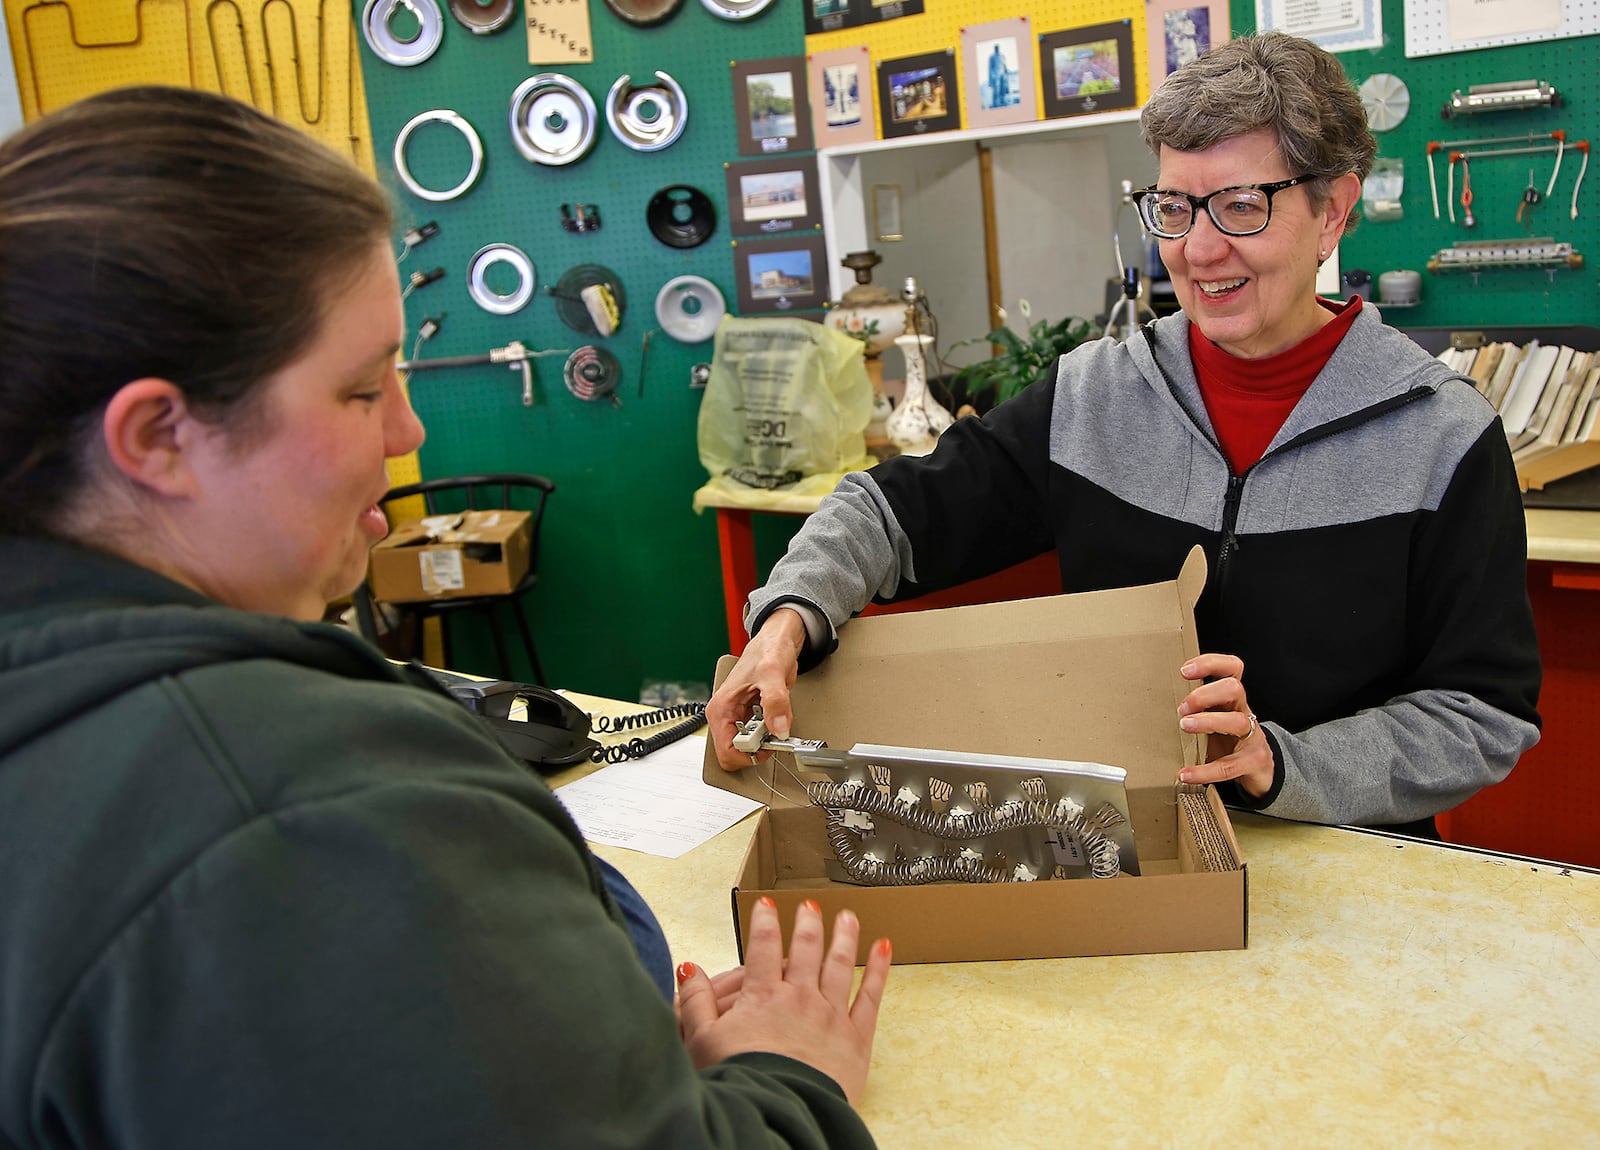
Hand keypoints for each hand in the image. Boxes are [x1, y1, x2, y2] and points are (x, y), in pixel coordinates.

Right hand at [676, 898, 891, 1106]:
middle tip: (810, 905)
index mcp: (763, 996)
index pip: (763, 947)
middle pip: (806, 948)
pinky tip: (884, 948)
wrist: (777, 1111)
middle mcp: (799, 997)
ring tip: (848, 917)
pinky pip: (870, 996)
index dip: (764, 922)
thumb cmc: (740, 1082)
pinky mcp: (855, 1038)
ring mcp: (830, 1014)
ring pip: (840, 964)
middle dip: (808, 923)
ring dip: (844, 936)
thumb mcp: (702, 1042)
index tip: (765, 905)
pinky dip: (879, 969)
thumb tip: (688, 969)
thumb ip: (696, 1001)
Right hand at [705, 609, 807, 771]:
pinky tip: (776, 717)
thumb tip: (779, 729)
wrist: (776, 642)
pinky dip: (769, 734)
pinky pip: (757, 737)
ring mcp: (736, 717)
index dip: (749, 754)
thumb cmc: (767, 651)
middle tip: (773, 728)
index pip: (726, 753)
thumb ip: (776, 702)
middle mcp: (724, 715)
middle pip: (736, 753)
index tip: (767, 743)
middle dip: (758, 747)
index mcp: (721, 708)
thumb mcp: (772, 674)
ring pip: (747, 747)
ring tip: (775, 720)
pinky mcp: (748, 717)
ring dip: (764, 740)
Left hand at [1174, 653, 1274, 797]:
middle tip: (1182, 708)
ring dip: (1208, 721)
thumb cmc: (1227, 740)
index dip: (1210, 664)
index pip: (1231, 668)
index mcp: (1232, 699)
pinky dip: (1205, 771)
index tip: (1184, 671)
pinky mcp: (1253, 762)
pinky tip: (1186, 773)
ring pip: (1237, 721)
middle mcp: (1244, 712)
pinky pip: (1230, 765)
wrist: (1258, 770)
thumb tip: (1151, 708)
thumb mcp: (1212, 719)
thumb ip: (1192, 711)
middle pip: (1234, 689)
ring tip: (1184, 727)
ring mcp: (1252, 736)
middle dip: (1205, 694)